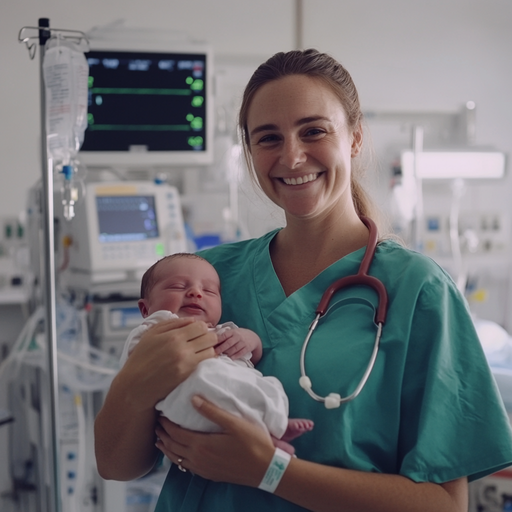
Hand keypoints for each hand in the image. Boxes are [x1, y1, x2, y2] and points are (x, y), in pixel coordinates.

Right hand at [121, 318, 217, 410]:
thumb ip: (173, 323)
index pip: (202, 326)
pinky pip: (206, 364)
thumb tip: (192, 320)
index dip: (201, 327)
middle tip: (199, 340)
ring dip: (207, 349)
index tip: (196, 331)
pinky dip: (204, 360)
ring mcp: (187, 364)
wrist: (135, 385)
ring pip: (211, 351)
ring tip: (198, 351)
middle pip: (211, 337)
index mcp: (174, 336)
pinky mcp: (188, 376)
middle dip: (207, 337)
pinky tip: (196, 360)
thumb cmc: (141, 358)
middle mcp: (183, 350)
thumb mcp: (152, 334)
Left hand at [155, 396, 274, 486]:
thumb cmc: (253, 443)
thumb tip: (192, 398)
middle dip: (163, 434)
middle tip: (157, 423)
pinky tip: (178, 455)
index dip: (166, 423)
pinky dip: (176, 459)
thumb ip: (212, 411)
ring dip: (167, 448)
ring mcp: (203, 469)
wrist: (265, 469)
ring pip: (177, 459)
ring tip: (160, 439)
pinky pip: (186, 466)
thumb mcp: (234, 423)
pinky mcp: (209, 474)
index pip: (176, 433)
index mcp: (202, 445)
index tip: (160, 413)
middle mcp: (198, 459)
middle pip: (173, 446)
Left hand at [215, 328, 261, 360]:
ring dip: (227, 353)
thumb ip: (224, 335)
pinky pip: (241, 353)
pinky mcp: (247, 348)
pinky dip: (235, 356)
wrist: (253, 337)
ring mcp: (243, 342)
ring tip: (222, 356)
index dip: (218, 340)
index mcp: (233, 332)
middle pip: (228, 343)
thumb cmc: (239, 335)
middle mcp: (238, 336)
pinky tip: (231, 358)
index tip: (212, 344)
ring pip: (234, 348)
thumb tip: (212, 339)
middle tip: (215, 352)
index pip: (224, 335)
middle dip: (221, 348)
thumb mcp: (233, 332)